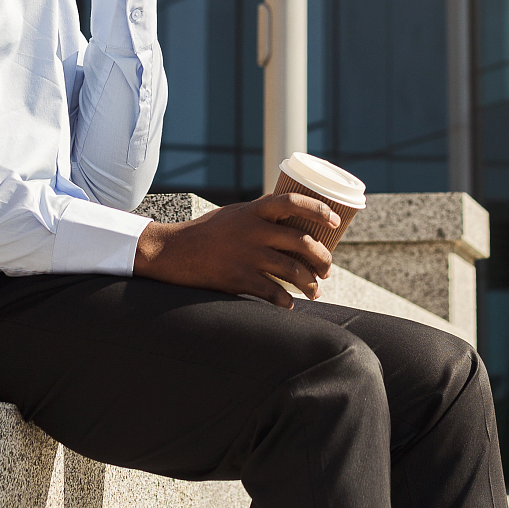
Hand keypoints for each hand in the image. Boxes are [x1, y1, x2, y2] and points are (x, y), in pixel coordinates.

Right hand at [132, 194, 338, 307]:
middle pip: (302, 241)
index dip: (319, 209)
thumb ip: (261, 215)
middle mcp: (252, 231)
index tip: (337, 220)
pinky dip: (285, 301)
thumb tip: (293, 220)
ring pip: (292, 270)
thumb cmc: (206, 232)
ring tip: (315, 291)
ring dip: (310, 284)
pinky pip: (271, 292)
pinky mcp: (237, 278)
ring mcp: (245, 255)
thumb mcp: (234, 214)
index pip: (293, 202)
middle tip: (328, 269)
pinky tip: (290, 305)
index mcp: (253, 211)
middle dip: (322, 258)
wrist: (171, 252)